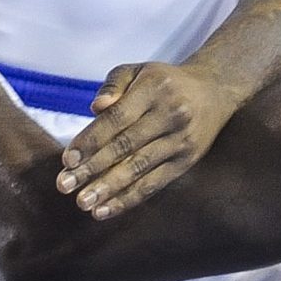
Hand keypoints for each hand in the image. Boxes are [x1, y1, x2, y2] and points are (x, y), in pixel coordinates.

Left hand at [56, 61, 239, 218]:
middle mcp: (169, 115)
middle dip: (92, 168)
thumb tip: (94, 108)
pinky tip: (106, 210)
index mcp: (153, 89)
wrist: (215, 90)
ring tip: (83, 203)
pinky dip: (129, 199)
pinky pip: (155, 184)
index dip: (90, 139)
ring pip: (139, 168)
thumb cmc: (164, 81)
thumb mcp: (138, 70)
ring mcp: (180, 140)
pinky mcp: (187, 161)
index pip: (116, 118)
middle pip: (125, 145)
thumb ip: (112, 85)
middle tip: (64, 185)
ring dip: (109, 188)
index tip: (66, 160)